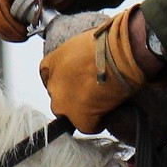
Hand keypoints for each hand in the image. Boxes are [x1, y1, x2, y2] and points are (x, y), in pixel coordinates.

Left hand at [41, 3, 160, 133]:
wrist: (118, 55)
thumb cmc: (106, 42)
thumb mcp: (82, 40)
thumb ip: (76, 54)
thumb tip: (84, 61)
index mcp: (50, 64)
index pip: (47, 76)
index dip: (64, 80)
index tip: (75, 81)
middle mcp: (53, 86)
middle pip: (59, 98)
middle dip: (72, 97)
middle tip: (92, 92)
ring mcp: (64, 104)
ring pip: (70, 114)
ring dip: (82, 111)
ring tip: (101, 103)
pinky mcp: (80, 118)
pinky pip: (87, 126)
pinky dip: (97, 122)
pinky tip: (107, 112)